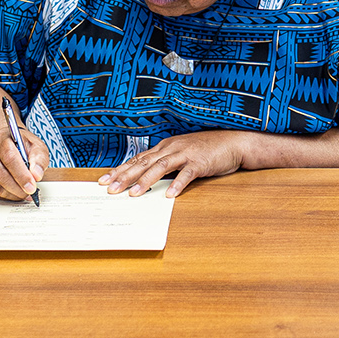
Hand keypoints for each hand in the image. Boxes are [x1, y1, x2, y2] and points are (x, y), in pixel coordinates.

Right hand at [0, 124, 48, 201]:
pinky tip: (16, 194)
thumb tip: (36, 175)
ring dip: (12, 193)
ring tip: (25, 194)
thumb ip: (39, 158)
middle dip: (17, 186)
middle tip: (30, 192)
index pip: (9, 157)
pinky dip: (5, 195)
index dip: (21, 174)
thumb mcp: (36, 145)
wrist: (6, 143)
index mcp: (2, 138)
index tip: (32, 184)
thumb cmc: (22, 145)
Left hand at [101, 131, 253, 196]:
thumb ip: (166, 164)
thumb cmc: (208, 150)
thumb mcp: (182, 154)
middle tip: (110, 189)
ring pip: (161, 166)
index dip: (120, 169)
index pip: (138, 159)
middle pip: (144, 162)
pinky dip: (177, 184)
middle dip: (125, 176)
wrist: (234, 142)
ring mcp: (186, 154)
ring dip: (146, 180)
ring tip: (134, 194)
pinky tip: (169, 195)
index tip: (104, 180)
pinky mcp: (200, 162)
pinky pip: (187, 174)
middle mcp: (172, 148)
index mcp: (165, 146)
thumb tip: (147, 179)